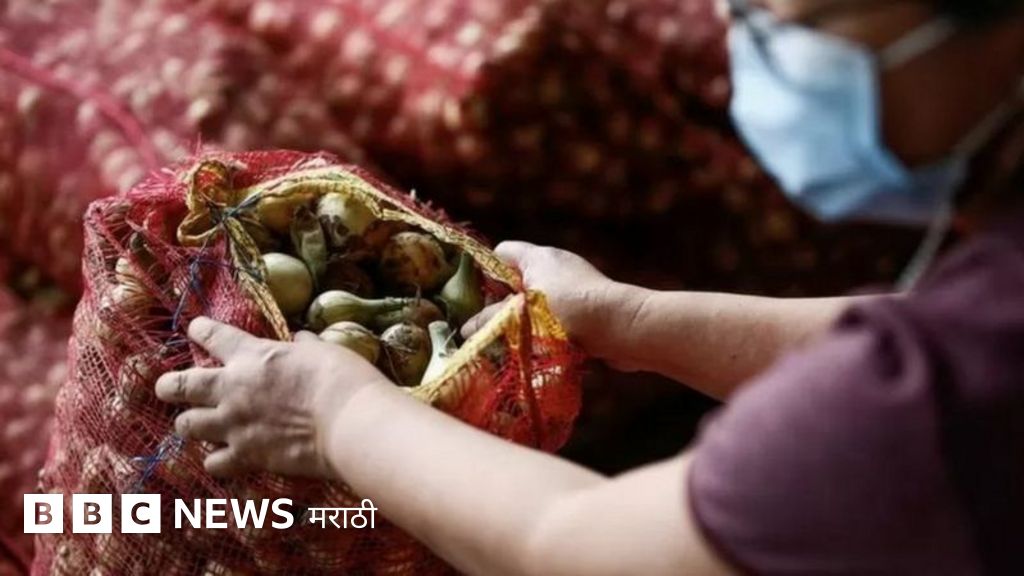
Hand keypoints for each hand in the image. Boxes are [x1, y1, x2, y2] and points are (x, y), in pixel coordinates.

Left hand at [154, 317, 389, 478]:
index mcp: (253, 356)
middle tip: (165, 388)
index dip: (199, 330)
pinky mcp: (246, 456)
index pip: (214, 336)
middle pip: (181, 386)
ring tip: (193, 425)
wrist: (348, 422)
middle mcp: (233, 389)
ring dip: (189, 424)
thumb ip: (304, 346)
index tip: (194, 328)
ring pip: (188, 426)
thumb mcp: (322, 350)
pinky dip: (216, 460)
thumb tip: (301, 339)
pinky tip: (222, 458)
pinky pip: (213, 463)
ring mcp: (235, 425)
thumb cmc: (341, 378)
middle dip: (168, 386)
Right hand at [464, 241, 644, 366]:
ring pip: (539, 303)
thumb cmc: (568, 312)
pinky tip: (543, 352)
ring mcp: (575, 287)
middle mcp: (557, 266)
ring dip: (527, 323)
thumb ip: (493, 320)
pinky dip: (550, 332)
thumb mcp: (523, 315)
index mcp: (537, 257)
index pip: (502, 252)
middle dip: (505, 305)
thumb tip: (466, 330)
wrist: (622, 327)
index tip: (476, 298)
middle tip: (491, 328)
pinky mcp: (588, 310)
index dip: (486, 271)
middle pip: (519, 281)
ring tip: (514, 344)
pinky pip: (559, 318)